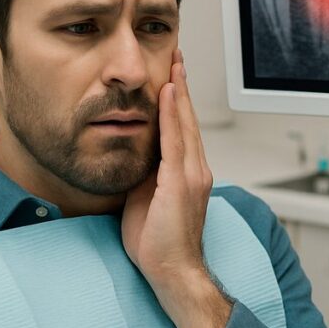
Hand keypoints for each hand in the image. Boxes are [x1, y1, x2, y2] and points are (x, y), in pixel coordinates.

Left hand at [121, 49, 229, 327]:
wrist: (173, 271)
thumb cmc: (158, 244)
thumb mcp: (146, 200)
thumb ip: (145, 176)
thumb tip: (132, 158)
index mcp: (188, 174)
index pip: (184, 129)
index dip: (178, 100)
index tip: (172, 75)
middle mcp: (196, 170)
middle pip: (188, 118)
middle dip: (182, 85)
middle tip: (177, 56)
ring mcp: (192, 175)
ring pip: (185, 123)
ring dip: (179, 91)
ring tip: (175, 64)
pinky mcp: (182, 182)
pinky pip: (176, 140)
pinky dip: (173, 114)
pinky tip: (168, 93)